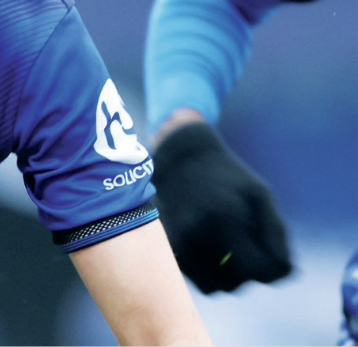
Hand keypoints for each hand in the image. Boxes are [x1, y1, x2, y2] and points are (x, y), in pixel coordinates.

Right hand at [151, 121, 291, 292]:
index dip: (272, 269)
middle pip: (235, 285)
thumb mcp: (260, 195)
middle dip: (245, 272)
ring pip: (213, 288)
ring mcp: (176, 242)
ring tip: (225, 246)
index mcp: (225, 218)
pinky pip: (196, 281)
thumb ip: (277, 234)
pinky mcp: (165, 248)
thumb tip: (283, 274)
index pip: (260, 270)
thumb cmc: (226, 177)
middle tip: (244, 245)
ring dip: (225, 277)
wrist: (179, 158)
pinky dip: (207, 273)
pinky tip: (208, 247)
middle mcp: (195, 233)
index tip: (271, 254)